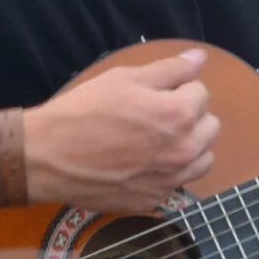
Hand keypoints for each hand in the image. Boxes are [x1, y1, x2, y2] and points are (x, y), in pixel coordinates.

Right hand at [22, 50, 219, 214]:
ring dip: (189, 146)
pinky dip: (169, 172)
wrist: (48, 157)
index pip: (202, 93)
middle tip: (158, 115)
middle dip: (191, 117)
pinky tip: (143, 164)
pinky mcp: (154, 200)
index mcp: (179, 116)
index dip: (179, 88)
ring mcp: (171, 180)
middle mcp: (183, 151)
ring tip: (158, 141)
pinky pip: (178, 183)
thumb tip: (201, 57)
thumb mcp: (125, 78)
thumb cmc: (84, 111)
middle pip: (211, 128)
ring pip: (202, 159)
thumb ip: (170, 69)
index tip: (155, 93)